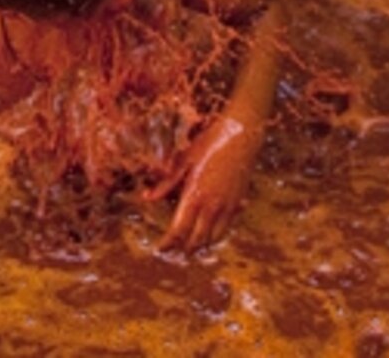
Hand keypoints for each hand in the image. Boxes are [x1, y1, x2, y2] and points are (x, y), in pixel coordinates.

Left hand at [155, 112, 258, 251]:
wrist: (241, 136)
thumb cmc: (210, 144)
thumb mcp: (184, 160)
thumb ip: (166, 183)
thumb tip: (147, 197)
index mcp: (195, 195)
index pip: (179, 230)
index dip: (168, 243)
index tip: (160, 249)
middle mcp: (212, 206)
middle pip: (196, 240)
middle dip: (184, 248)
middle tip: (173, 251)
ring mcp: (227, 206)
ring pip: (213, 238)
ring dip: (201, 244)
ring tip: (189, 245)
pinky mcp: (237, 203)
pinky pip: (226, 228)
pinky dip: (215, 235)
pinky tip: (208, 232)